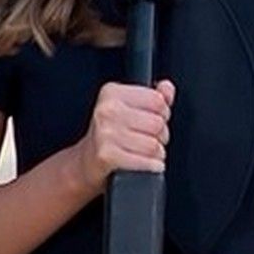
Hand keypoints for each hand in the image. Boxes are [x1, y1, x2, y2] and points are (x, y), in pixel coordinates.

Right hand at [72, 79, 174, 196]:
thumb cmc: (110, 133)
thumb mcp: (129, 107)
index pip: (157, 100)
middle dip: (161, 135)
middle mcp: (107, 111)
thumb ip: (153, 96)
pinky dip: (153, 165)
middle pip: (157, 123)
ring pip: (154, 144)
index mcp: (112, 93)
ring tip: (146, 152)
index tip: (154, 119)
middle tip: (150, 138)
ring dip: (157, 152)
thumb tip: (167, 88)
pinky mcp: (107, 155)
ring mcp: (106, 133)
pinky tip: (149, 164)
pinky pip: (146, 162)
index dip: (163, 112)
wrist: (86, 161)